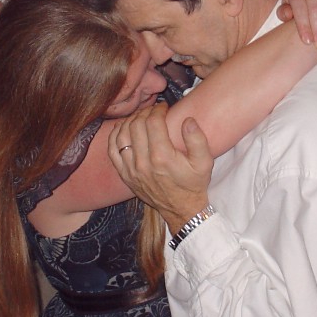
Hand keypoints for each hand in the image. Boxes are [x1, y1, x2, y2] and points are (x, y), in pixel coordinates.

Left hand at [108, 103, 213, 233]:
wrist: (181, 209)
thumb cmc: (193, 184)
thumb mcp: (204, 162)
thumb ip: (197, 140)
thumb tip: (187, 120)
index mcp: (162, 157)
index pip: (152, 122)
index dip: (158, 110)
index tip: (164, 107)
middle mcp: (143, 163)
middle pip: (136, 125)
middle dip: (145, 112)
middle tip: (153, 110)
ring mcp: (131, 170)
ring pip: (122, 135)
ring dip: (130, 121)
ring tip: (141, 117)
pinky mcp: (124, 175)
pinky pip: (112, 150)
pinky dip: (115, 135)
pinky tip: (124, 128)